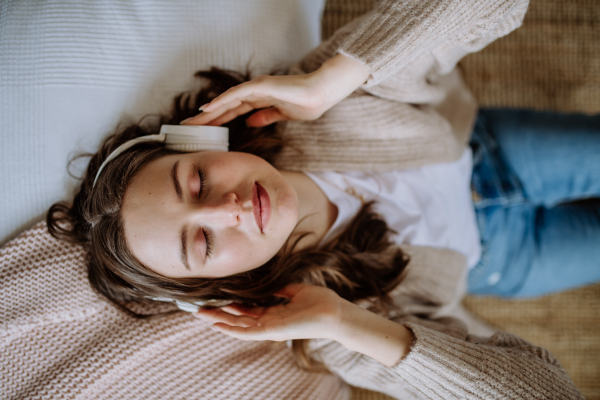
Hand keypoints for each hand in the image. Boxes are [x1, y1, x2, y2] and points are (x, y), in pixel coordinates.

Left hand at [182, 54, 369, 126]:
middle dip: (207, 118)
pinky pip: (236, 94)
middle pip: (225, 106)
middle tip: (187, 127)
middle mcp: (254, 92)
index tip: (203, 130)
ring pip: (226, 99)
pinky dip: (221, 101)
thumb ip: (265, 117)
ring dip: (209, 111)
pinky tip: (208, 109)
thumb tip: (250, 123)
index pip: (233, 111)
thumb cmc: (307, 103)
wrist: (322, 93)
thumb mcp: (282, 115)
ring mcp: (257, 87)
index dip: (218, 120)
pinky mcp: (261, 86)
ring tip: (191, 121)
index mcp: (259, 99)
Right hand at [194, 283, 346, 341]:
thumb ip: (282, 289)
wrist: (335, 312)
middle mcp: (269, 322)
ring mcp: (270, 328)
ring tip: (201, 315)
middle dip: (218, 314)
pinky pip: (248, 331)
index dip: (230, 305)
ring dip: (219, 321)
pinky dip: (232, 329)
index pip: (247, 310)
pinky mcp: (273, 331)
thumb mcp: (297, 290)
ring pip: (239, 326)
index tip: (216, 298)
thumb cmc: (321, 302)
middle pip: (238, 319)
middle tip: (199, 309)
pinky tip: (217, 325)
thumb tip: (272, 284)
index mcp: (274, 313)